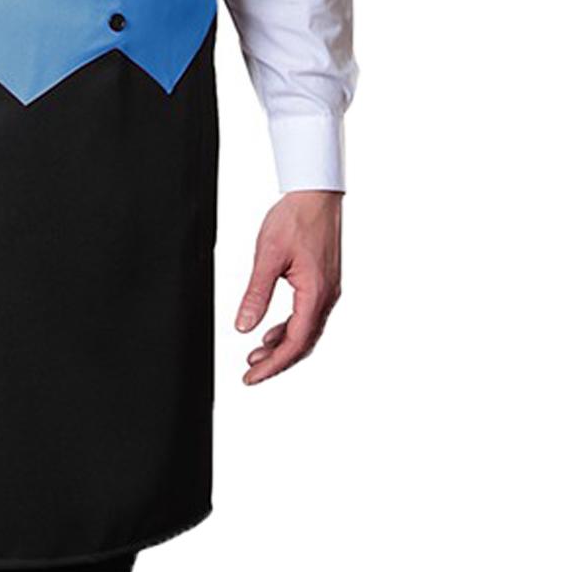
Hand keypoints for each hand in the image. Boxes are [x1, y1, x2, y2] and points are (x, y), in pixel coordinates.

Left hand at [233, 190, 342, 384]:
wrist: (316, 194)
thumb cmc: (295, 218)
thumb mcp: (268, 256)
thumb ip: (256, 293)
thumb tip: (243, 326)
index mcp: (316, 294)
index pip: (294, 343)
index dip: (272, 365)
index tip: (250, 377)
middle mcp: (327, 297)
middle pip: (303, 344)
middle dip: (277, 362)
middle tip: (250, 373)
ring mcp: (328, 291)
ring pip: (306, 332)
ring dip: (282, 347)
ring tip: (256, 356)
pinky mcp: (324, 283)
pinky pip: (308, 317)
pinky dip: (289, 330)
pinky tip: (272, 332)